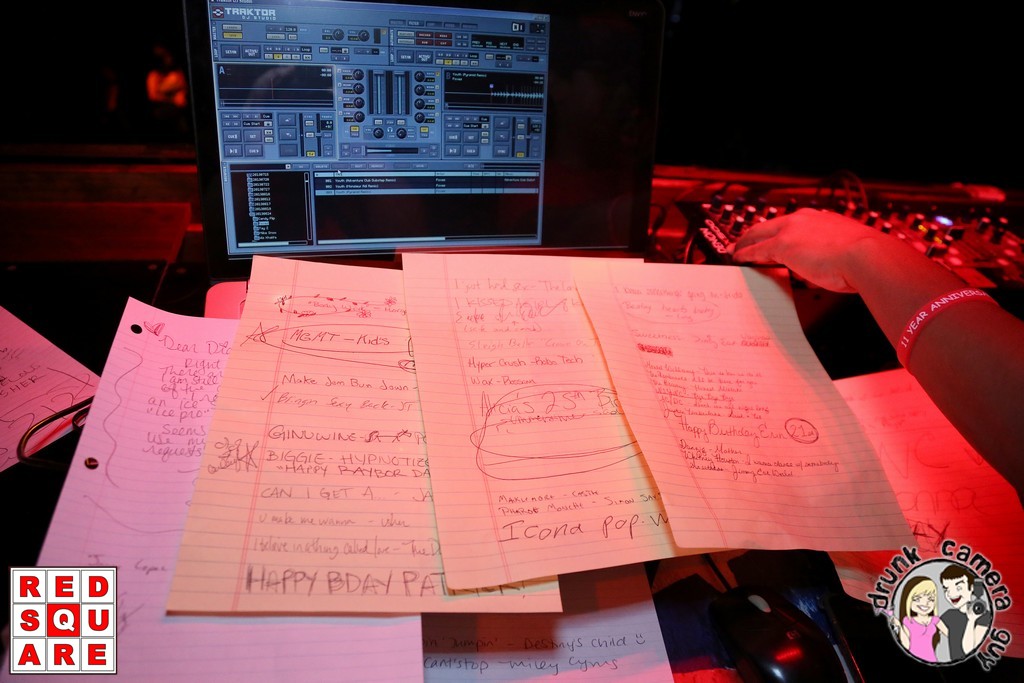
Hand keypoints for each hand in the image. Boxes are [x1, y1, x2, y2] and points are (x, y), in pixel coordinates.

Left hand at [731, 208, 882, 292]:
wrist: (868, 256)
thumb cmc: (865, 259)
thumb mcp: (845, 251)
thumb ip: (830, 254)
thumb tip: (823, 268)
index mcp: (821, 219)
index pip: (790, 224)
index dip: (776, 231)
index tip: (769, 237)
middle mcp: (804, 219)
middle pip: (769, 225)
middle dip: (752, 234)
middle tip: (740, 242)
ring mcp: (792, 230)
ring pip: (759, 235)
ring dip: (745, 244)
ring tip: (735, 252)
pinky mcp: (783, 245)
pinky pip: (756, 250)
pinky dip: (744, 254)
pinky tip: (737, 259)